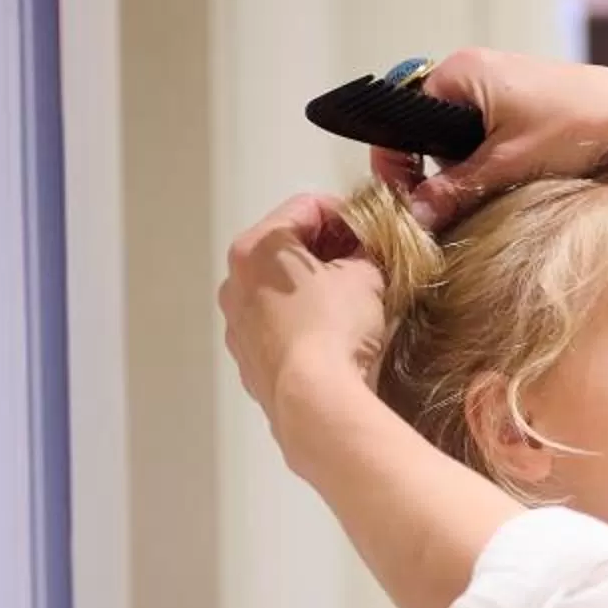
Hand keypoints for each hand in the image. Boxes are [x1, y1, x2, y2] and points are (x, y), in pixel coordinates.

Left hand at [217, 191, 383, 437]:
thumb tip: (366, 258)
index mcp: (258, 246)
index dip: (346, 213)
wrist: (315, 400)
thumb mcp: (366, 278)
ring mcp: (236, 323)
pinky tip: (328, 339)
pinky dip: (299, 324)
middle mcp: (236, 280)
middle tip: (362, 263)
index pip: (306, 207)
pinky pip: (275, 328)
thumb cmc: (335, 328)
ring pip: (277, 291)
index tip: (371, 228)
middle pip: (285, 250)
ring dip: (309, 290)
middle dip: (325, 253)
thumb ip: (366, 257)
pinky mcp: (247, 360)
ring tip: (346, 304)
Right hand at [378, 49, 607, 230]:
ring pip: (460, 141)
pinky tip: (512, 183)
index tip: (406, 201)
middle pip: (427, 131)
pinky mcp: (523, 109)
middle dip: (436, 170)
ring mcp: (499, 90)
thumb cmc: (580, 126)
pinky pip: (488, 141)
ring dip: (468, 172)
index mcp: (459, 72)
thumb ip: (455, 189)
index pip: (400, 116)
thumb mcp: (508, 165)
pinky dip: (492, 165)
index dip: (397, 161)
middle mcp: (473, 73)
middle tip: (453, 203)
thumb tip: (414, 215)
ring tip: (492, 192)